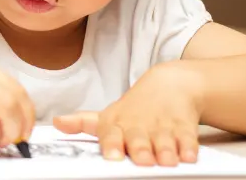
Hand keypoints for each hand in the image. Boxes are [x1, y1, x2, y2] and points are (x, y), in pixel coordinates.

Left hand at [53, 63, 202, 166]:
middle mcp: (139, 126)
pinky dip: (188, 147)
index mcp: (118, 124)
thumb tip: (57, 123)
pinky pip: (188, 140)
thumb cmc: (135, 108)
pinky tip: (188, 154)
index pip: (111, 135)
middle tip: (142, 159)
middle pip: (139, 140)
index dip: (112, 145)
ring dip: (165, 151)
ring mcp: (163, 126)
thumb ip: (84, 123)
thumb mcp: (109, 114)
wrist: (169, 85)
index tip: (113, 156)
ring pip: (164, 142)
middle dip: (141, 150)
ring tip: (166, 160)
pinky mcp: (185, 127)